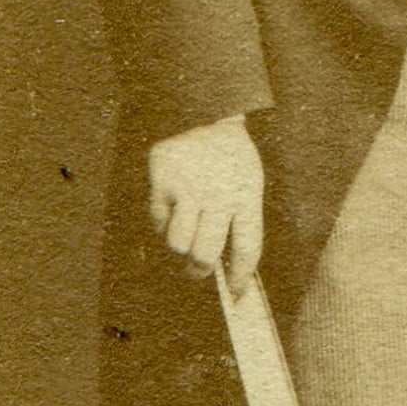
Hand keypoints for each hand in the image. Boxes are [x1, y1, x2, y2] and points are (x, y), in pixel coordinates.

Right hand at [148, 114, 263, 297]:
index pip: (248, 248)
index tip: (237, 294)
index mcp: (247, 193)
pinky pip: (158, 220)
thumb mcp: (247, 183)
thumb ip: (241, 223)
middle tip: (197, 270)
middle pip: (205, 256)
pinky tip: (174, 197)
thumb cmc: (229, 159)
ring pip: (177, 243)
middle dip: (200, 270)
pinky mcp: (163, 178)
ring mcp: (189, 184)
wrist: (205, 111)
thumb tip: (232, 276)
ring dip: (179, 242)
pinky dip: (164, 218)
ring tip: (186, 223)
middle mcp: (219, 191)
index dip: (241, 277)